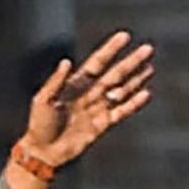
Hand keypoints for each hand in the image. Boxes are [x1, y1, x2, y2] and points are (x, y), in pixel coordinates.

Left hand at [11, 29, 153, 180]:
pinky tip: (146, 93)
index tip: (125, 36)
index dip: (110, 49)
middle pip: (114, 74)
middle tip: (147, 48)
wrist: (43, 152)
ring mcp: (97, 108)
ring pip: (122, 90)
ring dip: (136, 79)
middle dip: (131, 62)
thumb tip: (66, 62)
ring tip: (150, 67)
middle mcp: (89, 93)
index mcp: (75, 85)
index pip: (97, 63)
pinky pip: (122, 111)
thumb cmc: (39, 125)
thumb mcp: (43, 100)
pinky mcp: (102, 124)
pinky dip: (134, 103)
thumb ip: (55, 82)